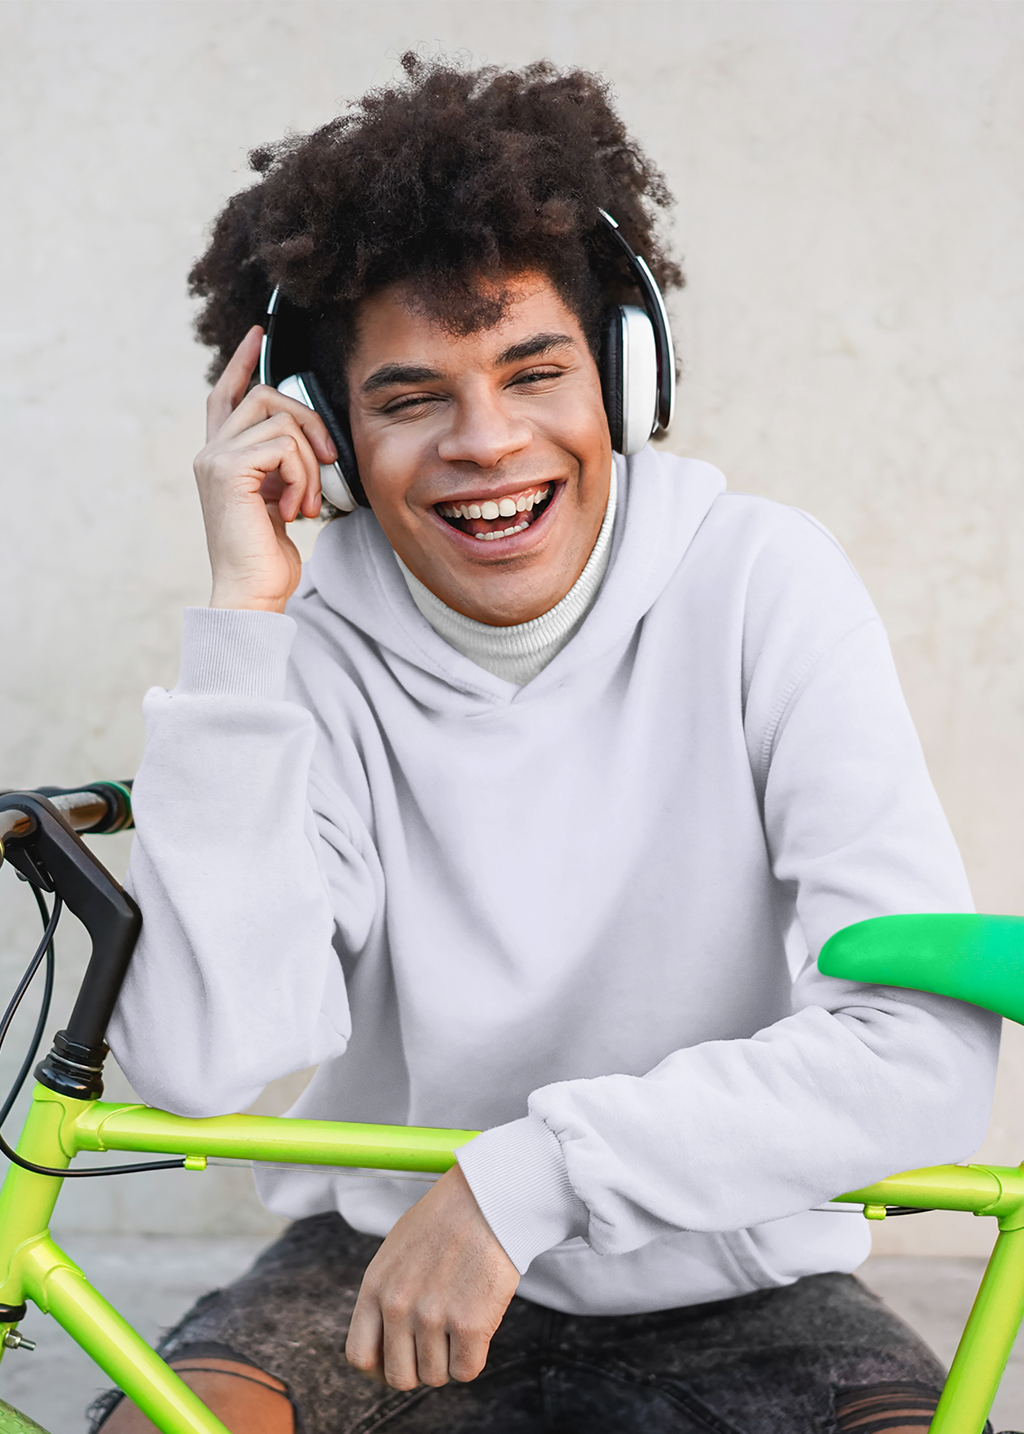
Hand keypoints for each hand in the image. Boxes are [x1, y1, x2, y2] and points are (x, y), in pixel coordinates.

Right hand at [194, 326, 338, 611]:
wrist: (252, 593)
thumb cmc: (269, 558)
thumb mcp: (283, 500)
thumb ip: (285, 466)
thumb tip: (314, 441)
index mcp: (222, 457)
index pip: (227, 395)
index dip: (241, 361)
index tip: (258, 333)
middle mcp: (210, 452)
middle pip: (265, 395)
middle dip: (308, 421)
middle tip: (330, 461)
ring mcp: (215, 458)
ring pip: (281, 420)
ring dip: (311, 461)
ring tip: (308, 503)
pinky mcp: (228, 470)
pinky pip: (284, 446)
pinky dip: (304, 477)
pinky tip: (298, 510)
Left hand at [345, 1163, 518, 1389]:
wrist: (486, 1199)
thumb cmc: (444, 1221)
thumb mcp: (395, 1252)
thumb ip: (385, 1294)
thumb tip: (384, 1340)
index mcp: (375, 1287)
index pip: (360, 1356)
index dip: (380, 1367)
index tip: (400, 1359)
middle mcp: (398, 1306)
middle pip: (399, 1377)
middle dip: (419, 1367)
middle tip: (437, 1342)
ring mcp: (434, 1316)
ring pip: (436, 1377)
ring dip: (449, 1359)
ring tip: (460, 1323)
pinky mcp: (471, 1324)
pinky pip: (467, 1371)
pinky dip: (473, 1358)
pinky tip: (477, 1328)